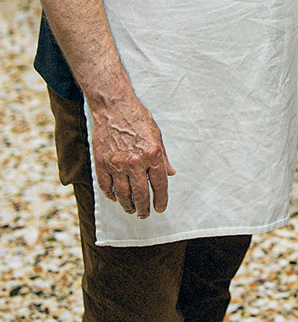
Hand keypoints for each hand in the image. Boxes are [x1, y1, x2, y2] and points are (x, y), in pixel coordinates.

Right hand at [91, 95, 174, 217]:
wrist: (114, 107)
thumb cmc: (138, 119)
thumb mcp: (157, 136)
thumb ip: (163, 157)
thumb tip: (170, 174)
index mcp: (153, 154)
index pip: (160, 185)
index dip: (161, 200)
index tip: (160, 208)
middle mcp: (135, 162)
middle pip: (141, 195)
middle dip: (144, 208)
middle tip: (144, 214)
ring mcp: (117, 164)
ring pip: (123, 195)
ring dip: (128, 205)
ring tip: (132, 209)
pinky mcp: (101, 163)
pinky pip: (106, 186)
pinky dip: (111, 195)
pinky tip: (116, 198)